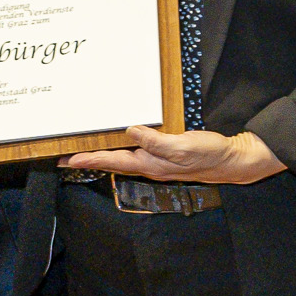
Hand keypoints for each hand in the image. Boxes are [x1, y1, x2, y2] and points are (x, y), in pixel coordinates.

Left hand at [59, 126, 285, 185]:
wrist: (231, 160)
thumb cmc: (208, 154)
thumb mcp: (182, 145)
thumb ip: (155, 141)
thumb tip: (130, 131)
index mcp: (149, 163)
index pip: (112, 160)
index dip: (88, 158)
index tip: (66, 159)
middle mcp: (149, 164)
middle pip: (111, 162)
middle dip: (88, 159)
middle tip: (64, 158)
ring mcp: (156, 162)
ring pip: (121, 159)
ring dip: (101, 156)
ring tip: (83, 152)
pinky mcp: (164, 155)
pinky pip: (135, 152)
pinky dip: (120, 149)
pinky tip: (119, 144)